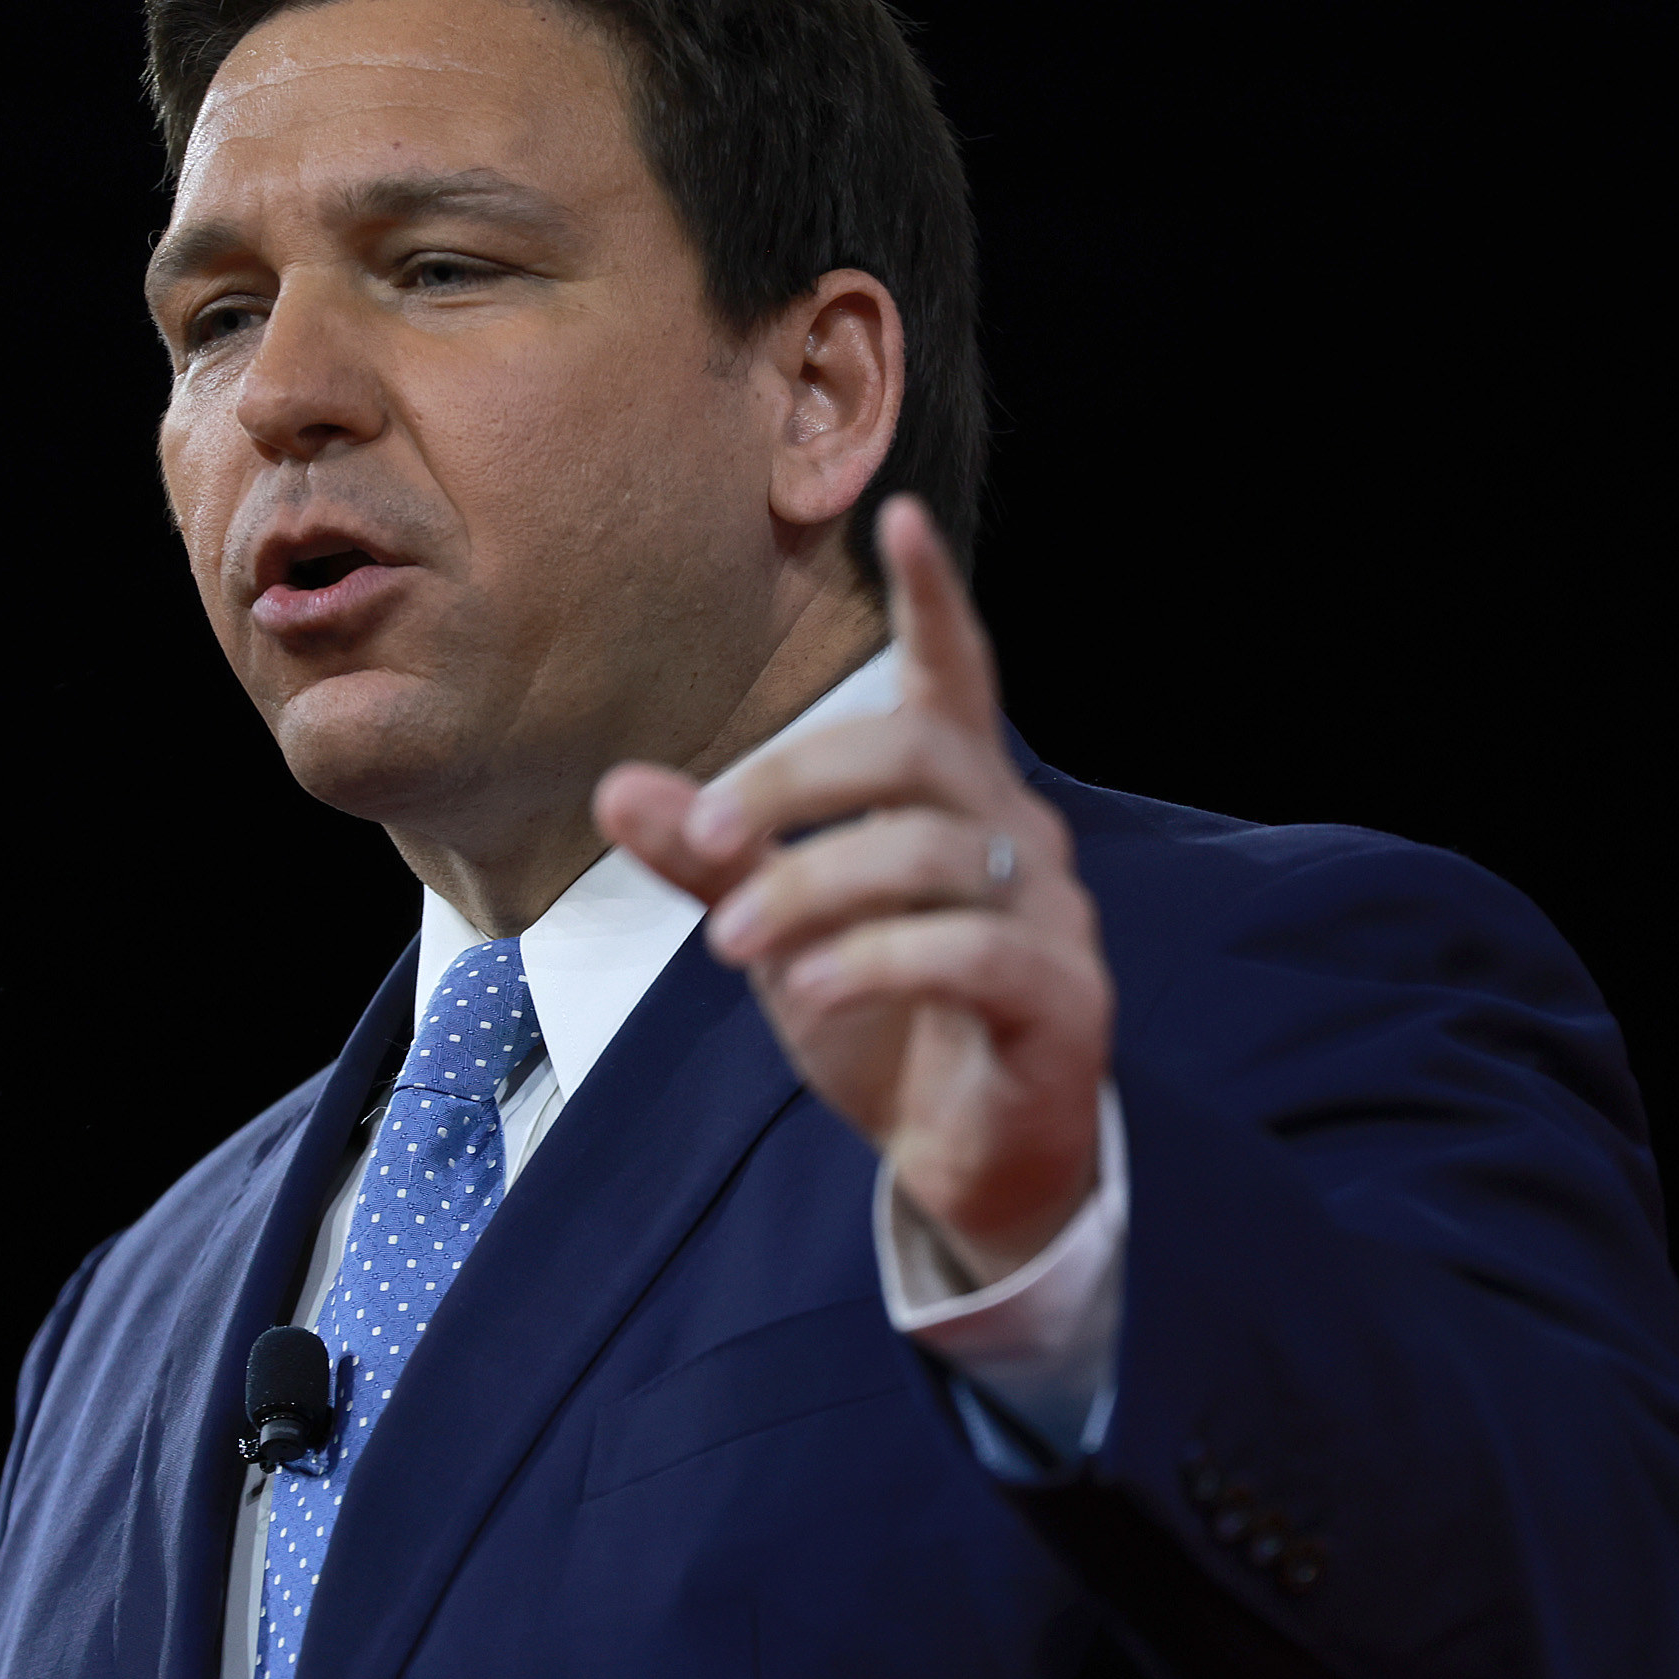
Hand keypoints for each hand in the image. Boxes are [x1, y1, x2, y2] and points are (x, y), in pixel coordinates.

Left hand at [595, 496, 1111, 1284]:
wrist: (969, 1164)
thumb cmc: (884, 1023)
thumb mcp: (779, 930)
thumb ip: (712, 859)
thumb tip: (616, 786)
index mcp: (955, 800)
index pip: (958, 676)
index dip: (934, 599)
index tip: (902, 515)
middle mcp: (1017, 836)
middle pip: (917, 753)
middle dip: (797, 783)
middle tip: (708, 832)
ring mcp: (1050, 916)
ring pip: (932, 854)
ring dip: (814, 886)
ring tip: (735, 942)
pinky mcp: (1062, 999)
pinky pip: (970, 952)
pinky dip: (875, 960)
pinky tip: (806, 987)